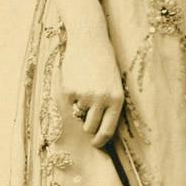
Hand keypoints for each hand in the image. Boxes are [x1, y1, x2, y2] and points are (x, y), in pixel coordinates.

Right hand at [63, 22, 124, 149]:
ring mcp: (84, 96)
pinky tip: (77, 79)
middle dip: (87, 125)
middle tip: (87, 115)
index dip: (100, 140)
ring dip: (79, 107)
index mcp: (116, 100)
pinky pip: (69, 102)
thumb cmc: (104, 64)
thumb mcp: (114, 85)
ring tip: (85, 87)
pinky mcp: (69, 91)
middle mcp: (101, 100)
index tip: (95, 144)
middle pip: (90, 127)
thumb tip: (96, 130)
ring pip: (78, 114)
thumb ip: (109, 106)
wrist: (89, 41)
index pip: (108, 130)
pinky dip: (71, 94)